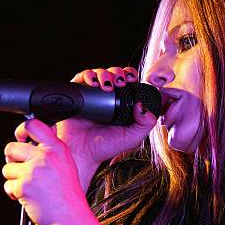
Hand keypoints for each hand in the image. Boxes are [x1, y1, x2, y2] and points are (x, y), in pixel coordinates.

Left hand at [3, 118, 90, 224]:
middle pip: (11, 148)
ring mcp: (34, 171)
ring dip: (14, 180)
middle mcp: (45, 157)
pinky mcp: (24, 186)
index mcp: (57, 149)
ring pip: (7, 168)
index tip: (20, 139)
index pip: (33, 125)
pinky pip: (8, 186)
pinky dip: (14, 194)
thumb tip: (26, 143)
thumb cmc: (68, 196)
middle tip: (21, 171)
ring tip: (30, 188)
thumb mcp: (66, 165)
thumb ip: (50, 152)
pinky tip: (28, 198)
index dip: (21, 130)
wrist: (71, 218)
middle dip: (12, 160)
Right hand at [55, 66, 157, 188]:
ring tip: (107, 85)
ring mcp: (93, 94)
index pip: (130, 83)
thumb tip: (144, 104)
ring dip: (105, 74)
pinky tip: (93, 83)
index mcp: (124, 104)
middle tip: (121, 81)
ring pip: (100, 73)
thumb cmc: (106, 147)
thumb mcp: (133, 137)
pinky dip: (89, 75)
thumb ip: (145, 123)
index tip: (133, 79)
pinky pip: (83, 77)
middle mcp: (109, 97)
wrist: (82, 151)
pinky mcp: (79, 93)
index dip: (132, 77)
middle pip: (116, 74)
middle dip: (119, 73)